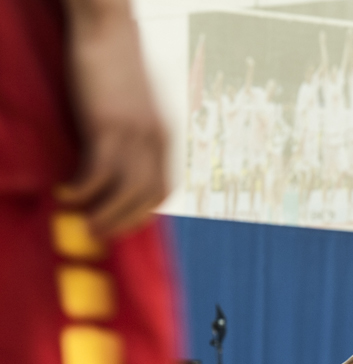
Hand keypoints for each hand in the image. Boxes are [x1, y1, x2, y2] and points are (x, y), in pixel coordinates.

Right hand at [58, 3, 169, 238]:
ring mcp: (135, 132)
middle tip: (97, 235)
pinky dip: (85, 189)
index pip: (163, 189)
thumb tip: (112, 158)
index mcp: (165, 135)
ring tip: (83, 225)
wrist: (106, 21)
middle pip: (147, 197)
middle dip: (123, 222)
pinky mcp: (108, 123)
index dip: (143, 212)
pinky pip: (100, 171)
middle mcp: (157, 138)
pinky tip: (68, 194)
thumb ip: (130, 131)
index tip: (122, 224)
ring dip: (104, 214)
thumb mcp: (130, 102)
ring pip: (126, 191)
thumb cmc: (111, 60)